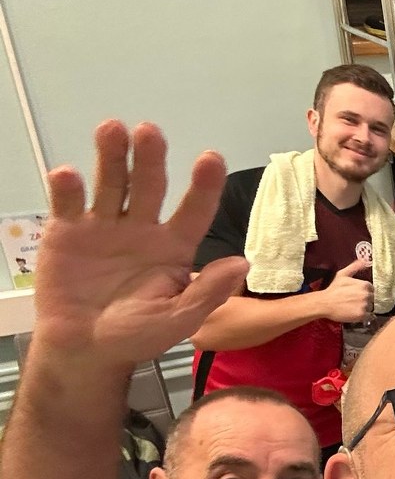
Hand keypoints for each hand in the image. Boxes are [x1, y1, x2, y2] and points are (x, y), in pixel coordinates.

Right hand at [34, 121, 247, 369]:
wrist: (85, 348)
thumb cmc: (138, 335)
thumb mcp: (179, 320)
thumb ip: (207, 292)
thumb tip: (242, 263)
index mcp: (175, 246)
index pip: (195, 210)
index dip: (204, 185)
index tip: (211, 158)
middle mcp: (143, 228)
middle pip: (149, 185)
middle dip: (150, 159)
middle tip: (149, 131)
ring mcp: (105, 225)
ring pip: (111, 183)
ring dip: (112, 156)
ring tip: (112, 129)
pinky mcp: (68, 230)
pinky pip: (68, 204)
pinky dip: (68, 188)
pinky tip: (68, 175)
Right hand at [321, 258, 374, 322]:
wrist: (324, 303)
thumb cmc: (333, 289)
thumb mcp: (343, 275)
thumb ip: (355, 267)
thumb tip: (364, 260)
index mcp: (364, 285)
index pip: (371, 289)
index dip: (363, 292)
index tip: (355, 294)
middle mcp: (366, 295)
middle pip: (371, 299)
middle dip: (364, 300)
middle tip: (352, 301)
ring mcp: (365, 305)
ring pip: (370, 308)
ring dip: (363, 308)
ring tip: (352, 307)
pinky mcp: (362, 315)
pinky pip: (368, 316)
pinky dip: (362, 316)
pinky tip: (353, 313)